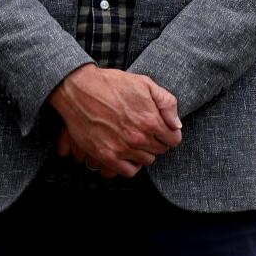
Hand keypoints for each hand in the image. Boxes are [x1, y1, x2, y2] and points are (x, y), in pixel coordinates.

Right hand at [49, 65, 182, 176]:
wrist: (78, 89)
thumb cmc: (111, 84)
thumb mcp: (145, 83)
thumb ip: (167, 103)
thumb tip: (176, 124)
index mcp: (150, 120)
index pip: (173, 139)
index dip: (170, 133)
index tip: (162, 129)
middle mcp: (138, 137)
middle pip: (160, 150)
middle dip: (156, 141)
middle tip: (145, 131)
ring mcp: (122, 148)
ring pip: (146, 161)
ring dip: (143, 152)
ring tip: (134, 139)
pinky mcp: (106, 156)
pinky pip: (129, 171)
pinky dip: (131, 165)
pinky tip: (127, 153)